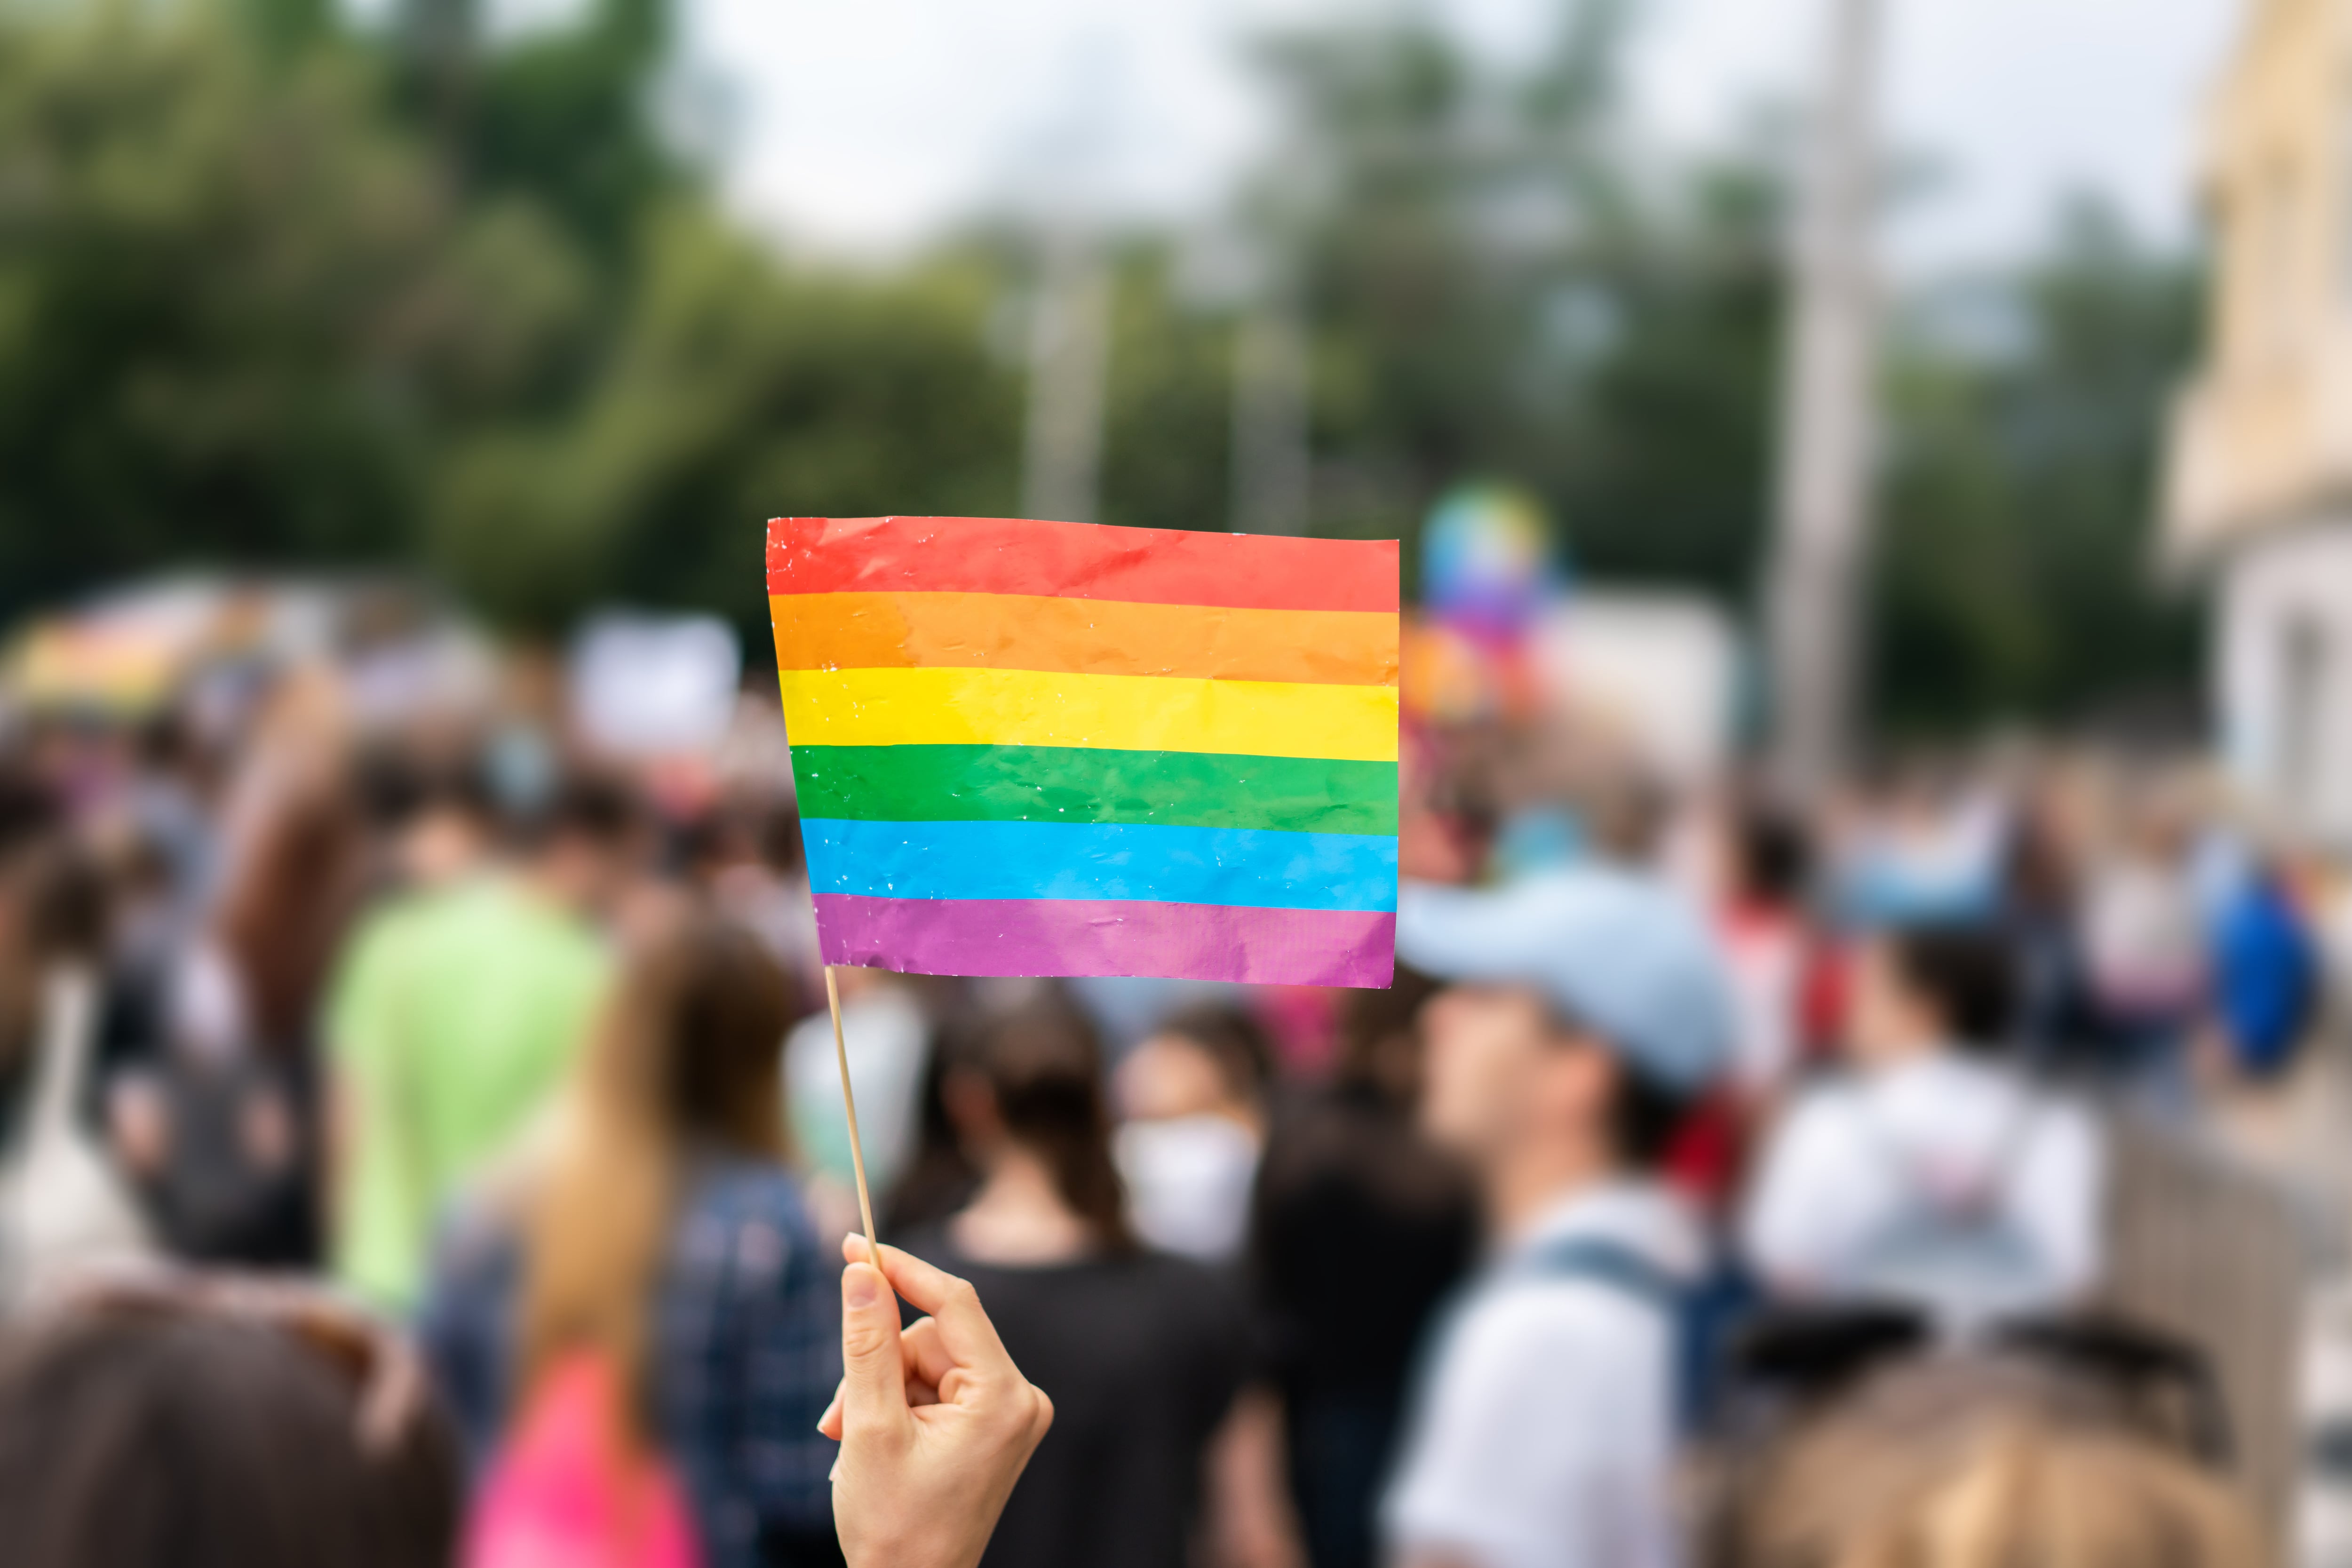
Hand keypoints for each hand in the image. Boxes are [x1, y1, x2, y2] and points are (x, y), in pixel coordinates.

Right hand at [819, 1237, 1052, 1567]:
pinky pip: (935, 1386)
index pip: (953, 1303)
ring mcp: (1008, 1413)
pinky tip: (876, 1441)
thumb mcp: (869, 1426)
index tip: (853, 1244)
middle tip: (839, 1417)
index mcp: (1004, 1397)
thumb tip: (860, 1271)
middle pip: (932, 1336)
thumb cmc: (893, 1525)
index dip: (901, 1270)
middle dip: (878, 1367)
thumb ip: (866, 1342)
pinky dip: (897, 1405)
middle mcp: (1019, 1398)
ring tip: (852, 1439)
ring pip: (925, 1362)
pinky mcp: (991, 1425)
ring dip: (879, 1391)